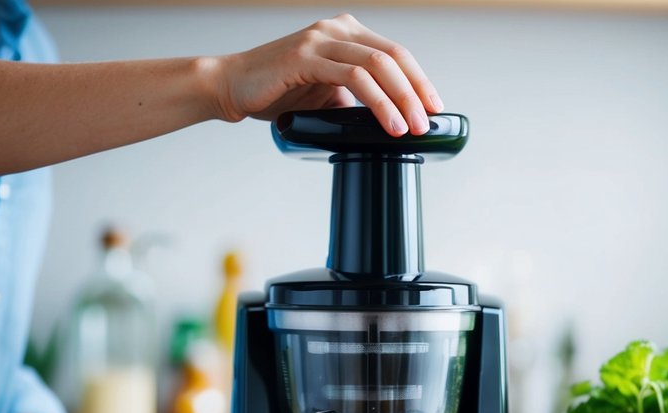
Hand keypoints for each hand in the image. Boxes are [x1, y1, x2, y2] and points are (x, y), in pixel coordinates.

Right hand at [211, 14, 442, 136]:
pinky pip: (352, 77)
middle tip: (426, 122)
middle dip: (415, 92)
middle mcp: (337, 29)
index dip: (418, 81)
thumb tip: (387, 120)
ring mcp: (321, 39)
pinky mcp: (306, 55)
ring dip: (399, 99)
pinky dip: (375, 101)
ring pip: (377, 65)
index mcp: (347, 34)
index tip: (433, 108)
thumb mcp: (327, 94)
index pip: (395, 54)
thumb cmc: (277, 91)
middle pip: (393, 58)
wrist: (234, 87)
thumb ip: (355, 98)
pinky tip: (386, 122)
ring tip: (408, 128)